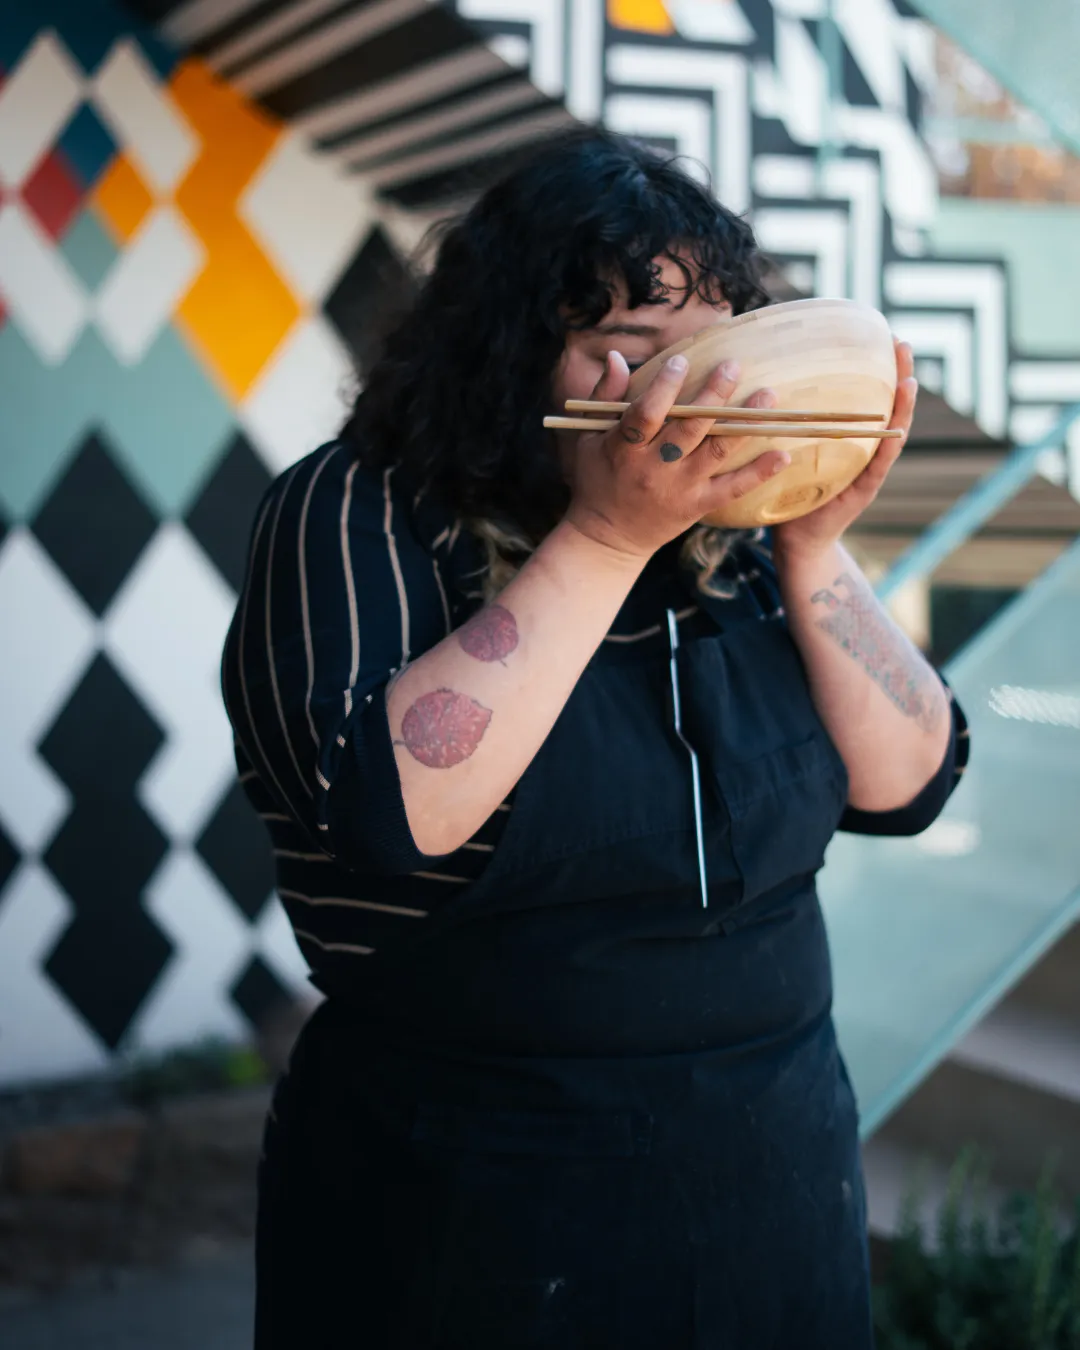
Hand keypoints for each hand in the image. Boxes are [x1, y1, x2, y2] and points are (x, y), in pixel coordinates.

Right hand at [564, 352, 789, 560]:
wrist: (608, 536)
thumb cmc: (597, 478)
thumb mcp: (589, 437)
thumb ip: (604, 396)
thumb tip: (616, 355)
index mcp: (623, 449)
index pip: (646, 413)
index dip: (664, 386)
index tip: (682, 360)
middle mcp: (653, 468)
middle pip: (688, 428)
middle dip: (713, 394)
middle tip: (734, 365)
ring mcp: (678, 488)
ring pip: (715, 452)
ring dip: (742, 423)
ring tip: (767, 396)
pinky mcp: (697, 505)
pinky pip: (732, 489)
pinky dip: (759, 472)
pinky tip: (783, 454)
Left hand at [771, 338, 917, 564]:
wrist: (796, 541)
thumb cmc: (787, 494)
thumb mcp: (789, 450)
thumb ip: (788, 424)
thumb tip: (762, 382)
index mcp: (847, 438)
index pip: (865, 397)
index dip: (876, 369)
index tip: (881, 336)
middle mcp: (863, 450)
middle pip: (886, 407)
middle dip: (898, 376)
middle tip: (901, 345)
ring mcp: (867, 471)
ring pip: (891, 433)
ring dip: (902, 408)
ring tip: (909, 380)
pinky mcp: (862, 492)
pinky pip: (878, 465)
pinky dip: (889, 445)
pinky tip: (899, 427)